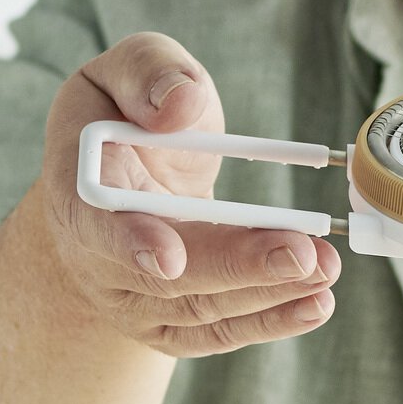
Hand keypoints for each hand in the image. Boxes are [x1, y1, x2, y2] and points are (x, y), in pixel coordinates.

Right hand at [38, 32, 340, 357]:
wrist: (118, 177)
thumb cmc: (123, 115)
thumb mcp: (126, 71)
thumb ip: (149, 73)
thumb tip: (180, 103)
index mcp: (77, 188)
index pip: (92, 224)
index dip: (129, 242)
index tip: (170, 257)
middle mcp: (95, 257)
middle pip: (162, 279)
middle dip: (234, 266)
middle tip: (299, 253)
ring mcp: (130, 297)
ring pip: (200, 308)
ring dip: (267, 292)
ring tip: (325, 268)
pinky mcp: (169, 322)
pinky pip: (217, 331)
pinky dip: (270, 321)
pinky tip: (316, 304)